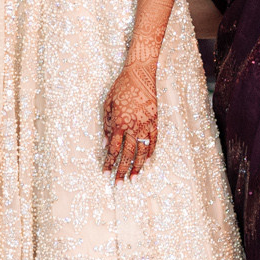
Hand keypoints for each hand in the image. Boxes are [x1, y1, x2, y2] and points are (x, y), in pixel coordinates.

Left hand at [102, 61, 159, 179]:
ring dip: (137, 167)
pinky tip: (146, 162)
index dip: (109, 163)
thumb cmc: (120, 88)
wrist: (140, 75)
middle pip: (127, 155)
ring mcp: (146, 125)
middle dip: (121, 171)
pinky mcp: (155, 122)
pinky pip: (153, 142)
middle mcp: (133, 127)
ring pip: (142, 152)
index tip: (105, 173)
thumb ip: (106, 126)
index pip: (113, 149)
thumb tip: (104, 145)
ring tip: (134, 179)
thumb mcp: (107, 105)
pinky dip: (150, 153)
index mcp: (119, 123)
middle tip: (119, 184)